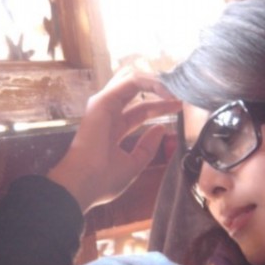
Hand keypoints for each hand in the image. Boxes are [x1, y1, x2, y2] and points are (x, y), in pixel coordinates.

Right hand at [47, 68, 181, 212]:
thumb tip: (161, 128)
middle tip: (180, 91)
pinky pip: (131, 82)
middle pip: (136, 90)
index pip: (141, 110)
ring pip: (133, 79)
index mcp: (114, 128)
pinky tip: (166, 91)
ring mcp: (104, 104)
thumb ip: (147, 146)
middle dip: (158, 87)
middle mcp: (108, 112)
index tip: (180, 106)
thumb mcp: (133, 163)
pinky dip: (151, 83)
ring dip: (157, 81)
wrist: (84, 184)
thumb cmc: (103, 180)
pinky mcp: (103, 100)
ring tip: (176, 88)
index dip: (161, 106)